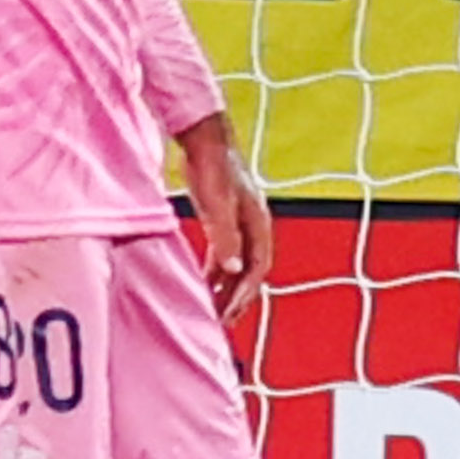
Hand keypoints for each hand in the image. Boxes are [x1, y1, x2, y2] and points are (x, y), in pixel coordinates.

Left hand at [181, 117, 274, 323]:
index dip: (245, 293)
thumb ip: (225, 236)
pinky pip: (225, 253)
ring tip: (212, 310)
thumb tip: (233, 269)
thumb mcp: (217, 204)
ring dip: (226, 287)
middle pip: (250, 271)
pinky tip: (201, 282)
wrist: (203, 136)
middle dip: (238, 298)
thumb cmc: (212, 166)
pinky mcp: (224, 217)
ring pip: (237, 263)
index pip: (257, 268)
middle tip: (222, 322)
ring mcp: (240, 221)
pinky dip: (215, 271)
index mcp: (258, 223)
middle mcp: (253, 225)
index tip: (229, 314)